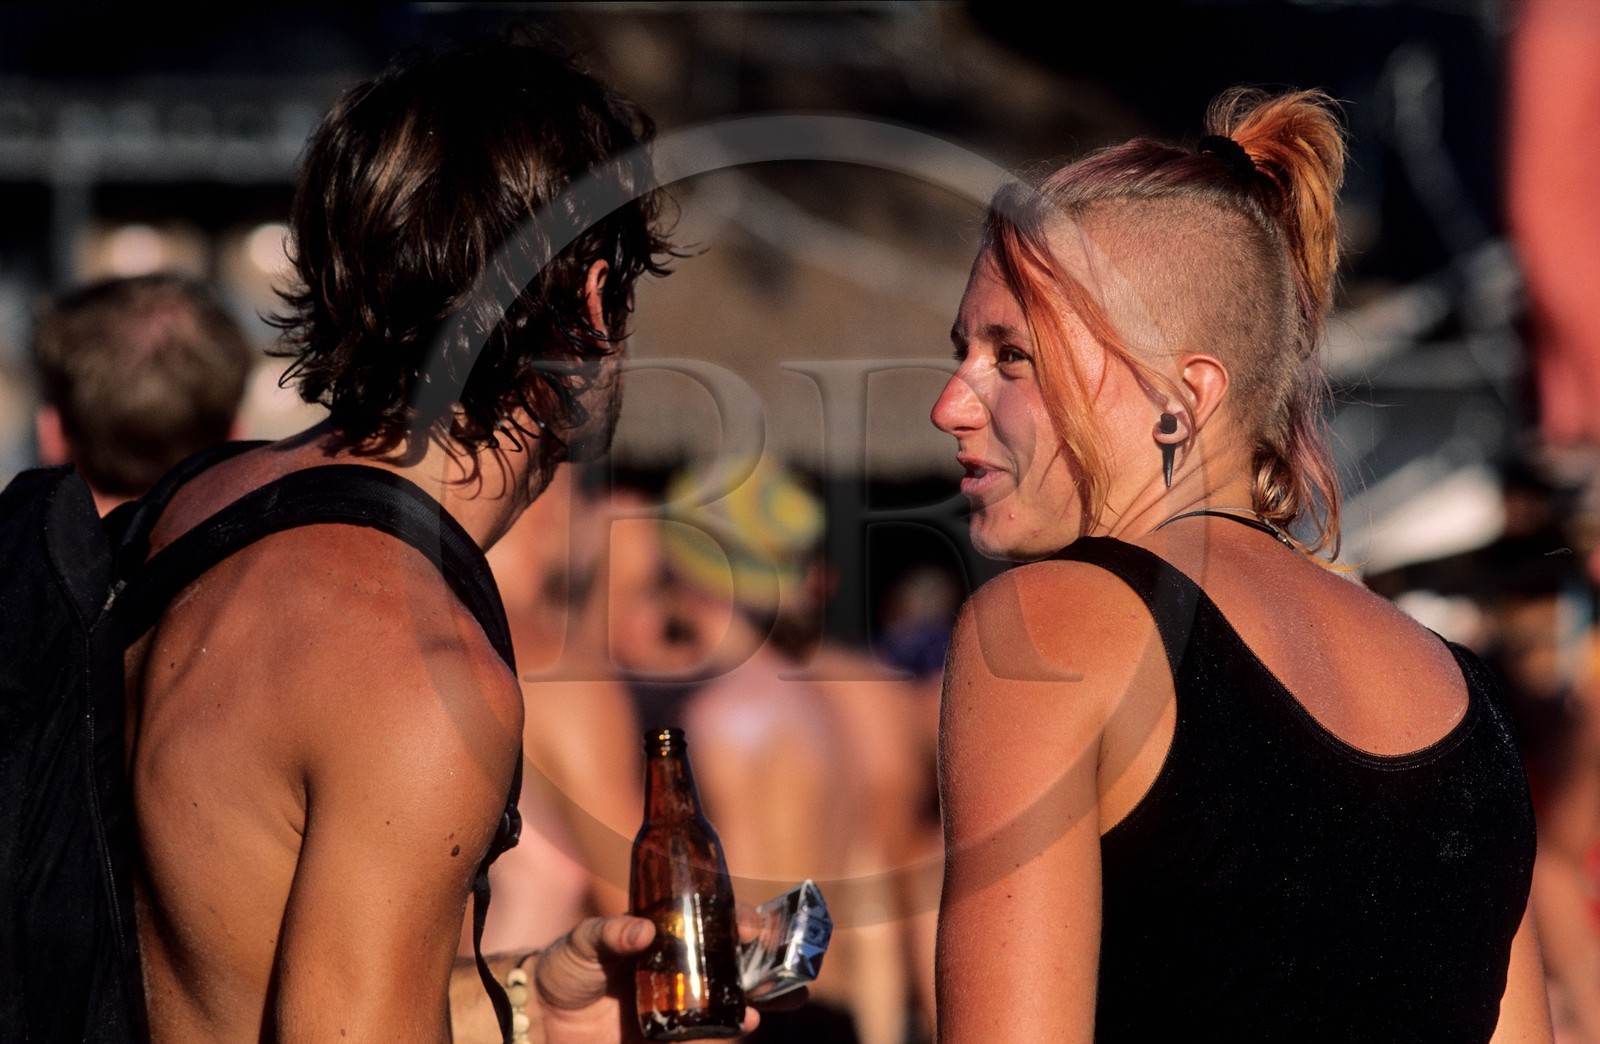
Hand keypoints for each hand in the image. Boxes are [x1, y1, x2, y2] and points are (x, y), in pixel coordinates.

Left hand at [534, 908, 803, 1043]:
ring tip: (757, 1009)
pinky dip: (722, 1036)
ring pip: (727, 1007)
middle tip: (788, 973)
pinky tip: (737, 1029)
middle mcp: (679, 973)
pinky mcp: (667, 1041)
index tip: (752, 925)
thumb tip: (644, 931)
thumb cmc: (563, 968)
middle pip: (736, 969)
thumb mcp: (583, 941)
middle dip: (768, 971)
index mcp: (667, 938)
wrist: (535, 1020)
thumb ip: (611, 932)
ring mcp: (676, 1010)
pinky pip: (703, 1039)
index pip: (714, 924)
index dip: (741, 922)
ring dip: (750, 1007)